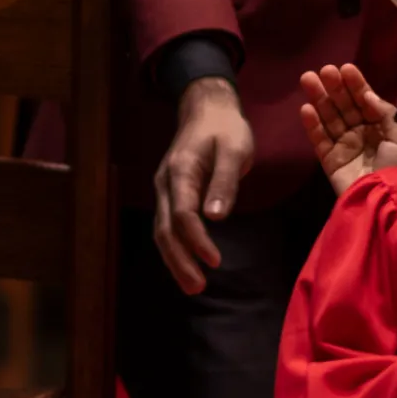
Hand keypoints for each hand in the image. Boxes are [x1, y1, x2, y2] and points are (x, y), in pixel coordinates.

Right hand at [155, 77, 254, 294]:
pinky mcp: (171, 194)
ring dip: (175, 260)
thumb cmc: (225, 129)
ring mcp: (165, 189)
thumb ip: (224, 182)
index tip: (215, 261)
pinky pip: (167, 226)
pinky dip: (175, 248)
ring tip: (192, 286)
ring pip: (162, 231)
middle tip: (197, 287)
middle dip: (179, 261)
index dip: (196, 240)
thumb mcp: (234, 149)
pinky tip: (187, 266)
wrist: (207, 110)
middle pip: (165, 229)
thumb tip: (215, 218)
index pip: (182, 213)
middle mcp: (166, 183)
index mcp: (181, 171)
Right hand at [298, 64, 396, 194]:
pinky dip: (312, 126)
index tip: (346, 68)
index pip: (366, 101)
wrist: (385, 201)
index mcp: (382, 128)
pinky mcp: (330, 162)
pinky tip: (306, 109)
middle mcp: (362, 134)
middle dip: (335, 88)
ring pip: (330, 119)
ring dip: (319, 100)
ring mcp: (345, 147)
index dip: (356, 85)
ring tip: (307, 80)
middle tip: (323, 70)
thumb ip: (383, 113)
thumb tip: (367, 94)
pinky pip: (320, 141)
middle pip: (345, 107)